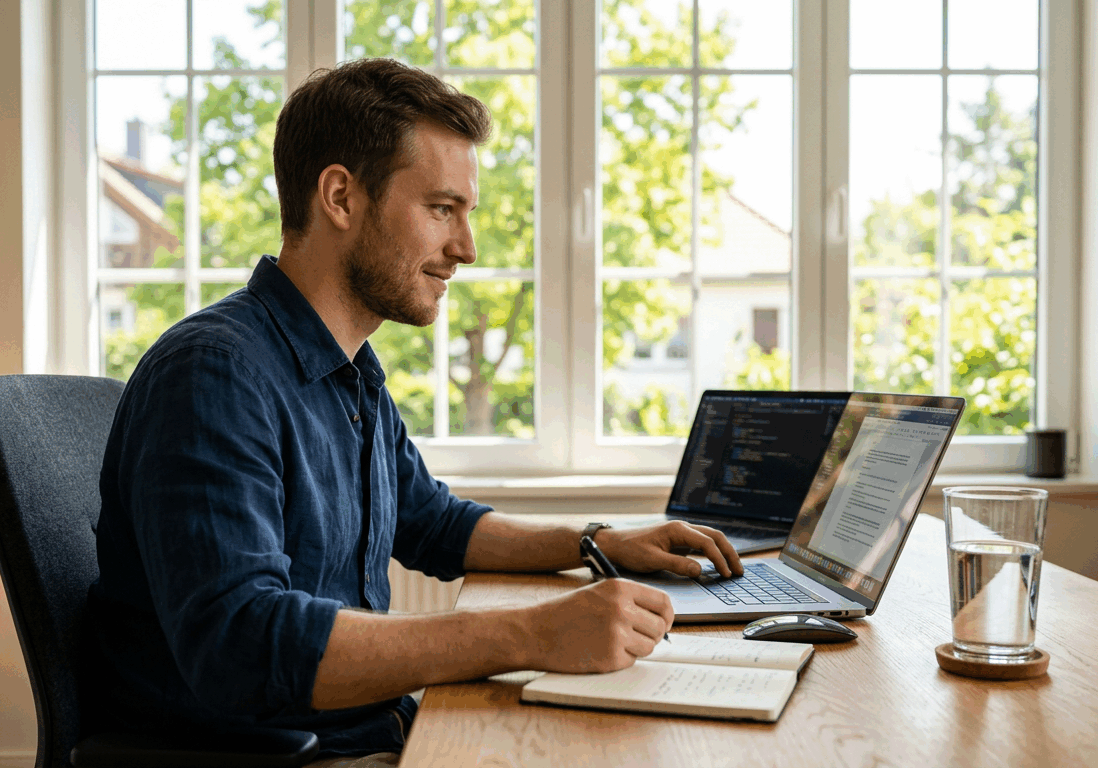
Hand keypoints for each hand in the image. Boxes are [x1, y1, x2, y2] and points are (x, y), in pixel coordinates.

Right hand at [520, 579, 673, 673]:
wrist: (535, 632)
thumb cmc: (565, 613)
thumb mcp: (598, 593)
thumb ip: (628, 600)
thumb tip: (660, 616)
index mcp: (620, 588)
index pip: (663, 602)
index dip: (666, 615)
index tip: (663, 623)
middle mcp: (622, 608)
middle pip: (660, 627)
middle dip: (652, 635)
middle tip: (635, 637)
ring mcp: (617, 634)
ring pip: (649, 646)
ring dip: (636, 648)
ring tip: (612, 642)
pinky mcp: (610, 657)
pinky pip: (631, 661)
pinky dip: (620, 660)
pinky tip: (599, 650)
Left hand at [595, 521, 742, 579]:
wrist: (615, 545)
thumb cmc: (630, 550)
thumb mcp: (652, 560)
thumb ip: (676, 565)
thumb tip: (700, 571)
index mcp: (677, 530)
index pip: (707, 542)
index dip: (719, 559)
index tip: (726, 574)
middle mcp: (682, 529)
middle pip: (715, 536)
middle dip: (729, 553)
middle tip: (739, 571)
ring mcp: (681, 535)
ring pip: (710, 539)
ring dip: (724, 552)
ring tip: (733, 569)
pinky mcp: (679, 542)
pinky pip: (702, 545)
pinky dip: (713, 554)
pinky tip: (718, 565)